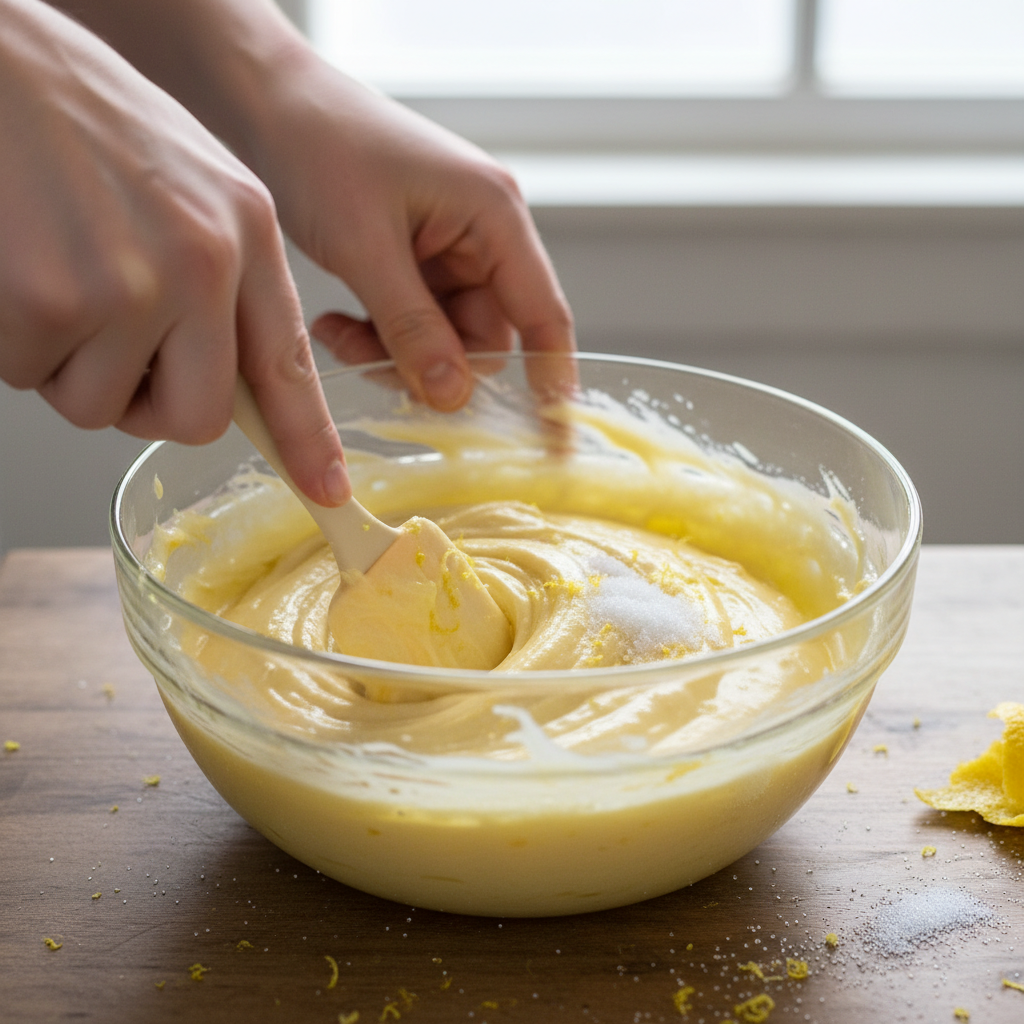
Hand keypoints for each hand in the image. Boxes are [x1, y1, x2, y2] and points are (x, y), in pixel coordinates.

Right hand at [0, 0, 348, 505]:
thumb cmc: (89, 125)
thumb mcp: (195, 188)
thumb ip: (227, 283)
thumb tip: (232, 387)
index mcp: (246, 232)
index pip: (287, 364)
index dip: (307, 439)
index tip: (327, 492)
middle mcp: (202, 262)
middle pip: (197, 419)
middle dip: (150, 406)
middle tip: (114, 354)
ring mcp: (128, 284)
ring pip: (101, 404)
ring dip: (71, 365)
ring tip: (56, 276)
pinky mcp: (48, 300)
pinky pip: (31, 376)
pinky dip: (16, 343)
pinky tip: (16, 270)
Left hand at [233, 51, 576, 407]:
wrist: (266, 104)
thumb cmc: (323, 147)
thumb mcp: (367, 247)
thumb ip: (413, 328)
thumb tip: (453, 396)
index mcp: (495, 217)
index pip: (544, 317)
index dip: (552, 383)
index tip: (551, 443)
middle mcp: (483, 237)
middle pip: (487, 339)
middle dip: (436, 367)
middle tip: (377, 368)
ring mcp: (449, 252)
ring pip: (444, 341)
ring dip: (395, 354)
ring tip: (339, 336)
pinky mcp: (415, 264)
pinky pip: (413, 326)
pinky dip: (378, 337)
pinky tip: (334, 325)